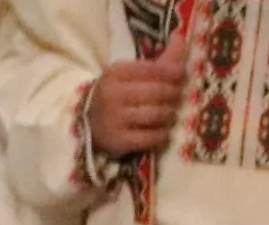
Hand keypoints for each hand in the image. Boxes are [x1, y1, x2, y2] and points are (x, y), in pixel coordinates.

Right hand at [86, 43, 186, 159]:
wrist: (86, 123)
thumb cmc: (114, 94)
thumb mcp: (129, 74)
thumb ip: (157, 61)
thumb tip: (181, 38)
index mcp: (116, 73)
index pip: (152, 70)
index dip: (173, 72)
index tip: (183, 75)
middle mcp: (113, 95)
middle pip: (157, 92)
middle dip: (174, 94)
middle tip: (179, 96)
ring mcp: (115, 120)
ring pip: (156, 114)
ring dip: (170, 114)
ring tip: (172, 113)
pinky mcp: (118, 141)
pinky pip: (150, 138)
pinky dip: (162, 134)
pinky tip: (163, 131)